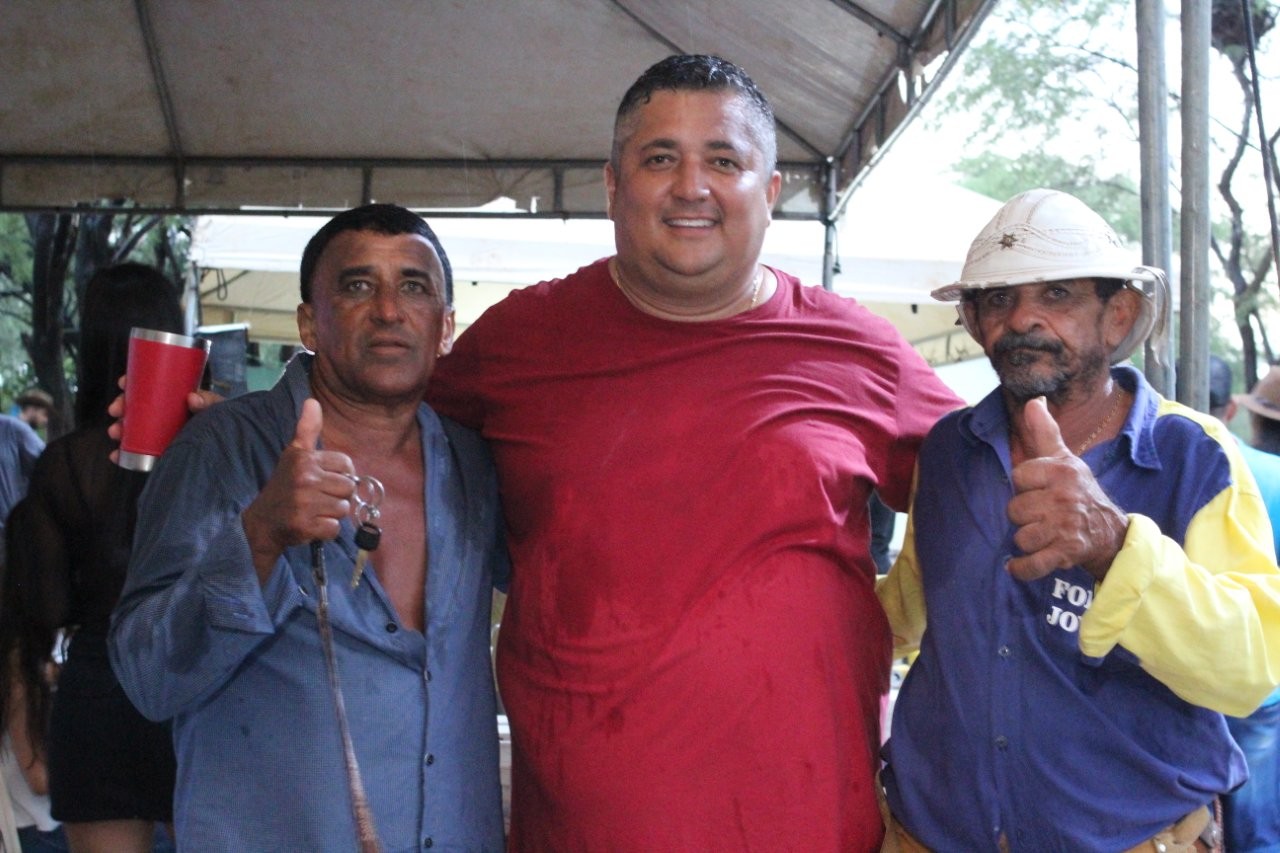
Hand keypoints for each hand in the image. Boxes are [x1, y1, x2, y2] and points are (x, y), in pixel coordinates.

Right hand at [107, 374, 225, 461]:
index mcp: (178, 399)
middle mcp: (168, 415)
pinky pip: (139, 450)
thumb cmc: (226, 426)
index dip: (134, 383)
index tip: (122, 383)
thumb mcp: (220, 410)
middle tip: (116, 410)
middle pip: (138, 406)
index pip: (152, 386)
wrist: (232, 453)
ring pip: (135, 427)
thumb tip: (191, 398)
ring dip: (120, 428)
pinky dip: (125, 452)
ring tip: (116, 432)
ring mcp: (163, 433)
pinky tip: (117, 455)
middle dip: (122, 406)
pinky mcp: (162, 451)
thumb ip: (210, 403)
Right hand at [240, 399, 355, 582]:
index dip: (339, 475)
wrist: (261, 522)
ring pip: (343, 509)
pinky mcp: (304, 526)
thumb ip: (307, 429)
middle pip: (348, 488)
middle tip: (317, 499)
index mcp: (304, 459)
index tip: (323, 481)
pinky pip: (335, 528)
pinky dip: (326, 530)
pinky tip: (311, 525)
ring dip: (331, 514)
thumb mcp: (293, 455)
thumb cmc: (283, 486)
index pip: (347, 464)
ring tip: (313, 511)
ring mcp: (304, 503)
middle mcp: (304, 479)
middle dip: (336, 496)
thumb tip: (313, 401)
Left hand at [1006, 397, 1127, 581]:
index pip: (1018, 477)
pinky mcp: (1066, 553)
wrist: (1111, 533)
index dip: (1025, 486)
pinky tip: (1016, 565)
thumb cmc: (1080, 492)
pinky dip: (1021, 568)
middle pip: (1015, 509)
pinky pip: (1031, 563)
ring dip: (1027, 540)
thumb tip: (1033, 401)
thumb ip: (1045, 432)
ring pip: (1020, 536)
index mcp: (1062, 472)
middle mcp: (1065, 498)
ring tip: (1043, 535)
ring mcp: (1066, 527)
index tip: (1040, 490)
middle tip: (1043, 516)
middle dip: (1025, 516)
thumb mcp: (1066, 459)